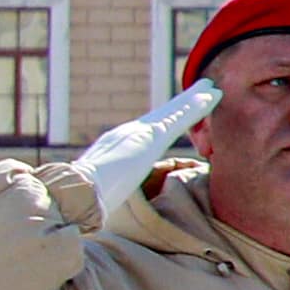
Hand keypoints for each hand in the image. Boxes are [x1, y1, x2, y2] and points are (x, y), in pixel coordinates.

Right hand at [66, 83, 216, 215]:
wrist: (77, 191)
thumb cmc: (82, 200)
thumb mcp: (97, 193)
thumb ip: (104, 191)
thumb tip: (102, 201)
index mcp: (114, 147)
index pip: (145, 131)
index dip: (163, 119)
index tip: (175, 112)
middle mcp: (127, 133)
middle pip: (160, 115)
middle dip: (180, 103)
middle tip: (199, 90)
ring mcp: (139, 133)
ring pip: (173, 112)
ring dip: (194, 99)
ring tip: (212, 88)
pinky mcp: (152, 137)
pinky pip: (181, 118)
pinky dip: (197, 107)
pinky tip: (212, 97)